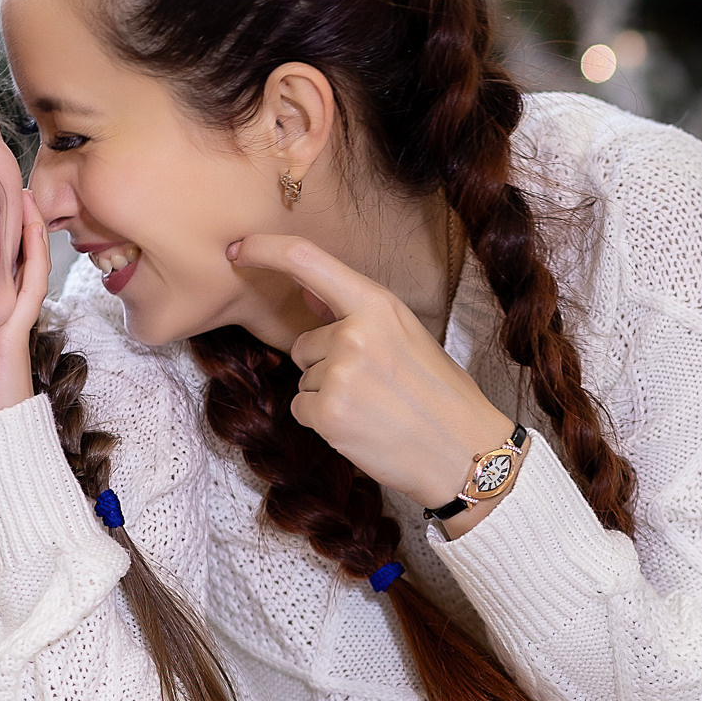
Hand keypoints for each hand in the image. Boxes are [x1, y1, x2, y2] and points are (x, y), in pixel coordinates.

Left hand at [0, 188, 52, 424]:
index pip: (8, 275)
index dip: (9, 243)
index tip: (0, 212)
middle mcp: (12, 319)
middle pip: (24, 264)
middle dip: (23, 228)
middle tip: (18, 192)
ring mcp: (17, 323)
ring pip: (32, 267)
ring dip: (32, 232)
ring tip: (27, 200)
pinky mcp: (15, 330)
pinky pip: (30, 284)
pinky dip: (33, 255)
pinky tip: (31, 230)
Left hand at [228, 233, 512, 511]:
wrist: (465, 451)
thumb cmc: (440, 393)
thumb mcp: (406, 334)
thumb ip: (355, 312)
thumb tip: (305, 289)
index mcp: (378, 305)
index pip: (306, 259)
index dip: (263, 249)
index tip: (236, 249)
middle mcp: (355, 333)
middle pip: (303, 344)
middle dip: (326, 365)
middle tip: (375, 386)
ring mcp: (340, 374)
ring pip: (304, 379)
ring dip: (328, 396)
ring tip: (375, 408)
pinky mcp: (328, 413)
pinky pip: (300, 408)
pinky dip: (323, 421)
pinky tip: (362, 427)